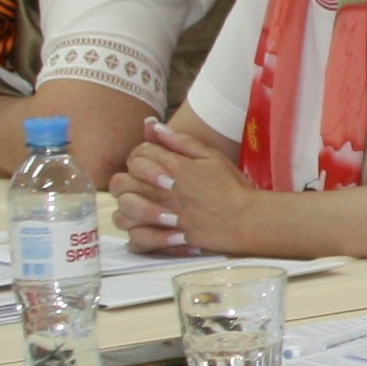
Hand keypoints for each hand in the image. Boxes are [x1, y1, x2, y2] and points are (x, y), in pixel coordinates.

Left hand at [109, 118, 241, 255]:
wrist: (246, 220)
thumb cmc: (231, 187)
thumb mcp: (211, 156)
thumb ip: (181, 140)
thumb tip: (152, 126)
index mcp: (171, 167)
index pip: (137, 154)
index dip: (140, 156)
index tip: (151, 164)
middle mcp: (160, 190)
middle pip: (120, 182)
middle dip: (126, 181)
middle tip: (140, 186)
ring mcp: (160, 215)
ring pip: (122, 211)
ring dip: (127, 209)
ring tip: (139, 209)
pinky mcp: (165, 238)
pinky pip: (136, 239)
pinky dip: (135, 237)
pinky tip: (143, 232)